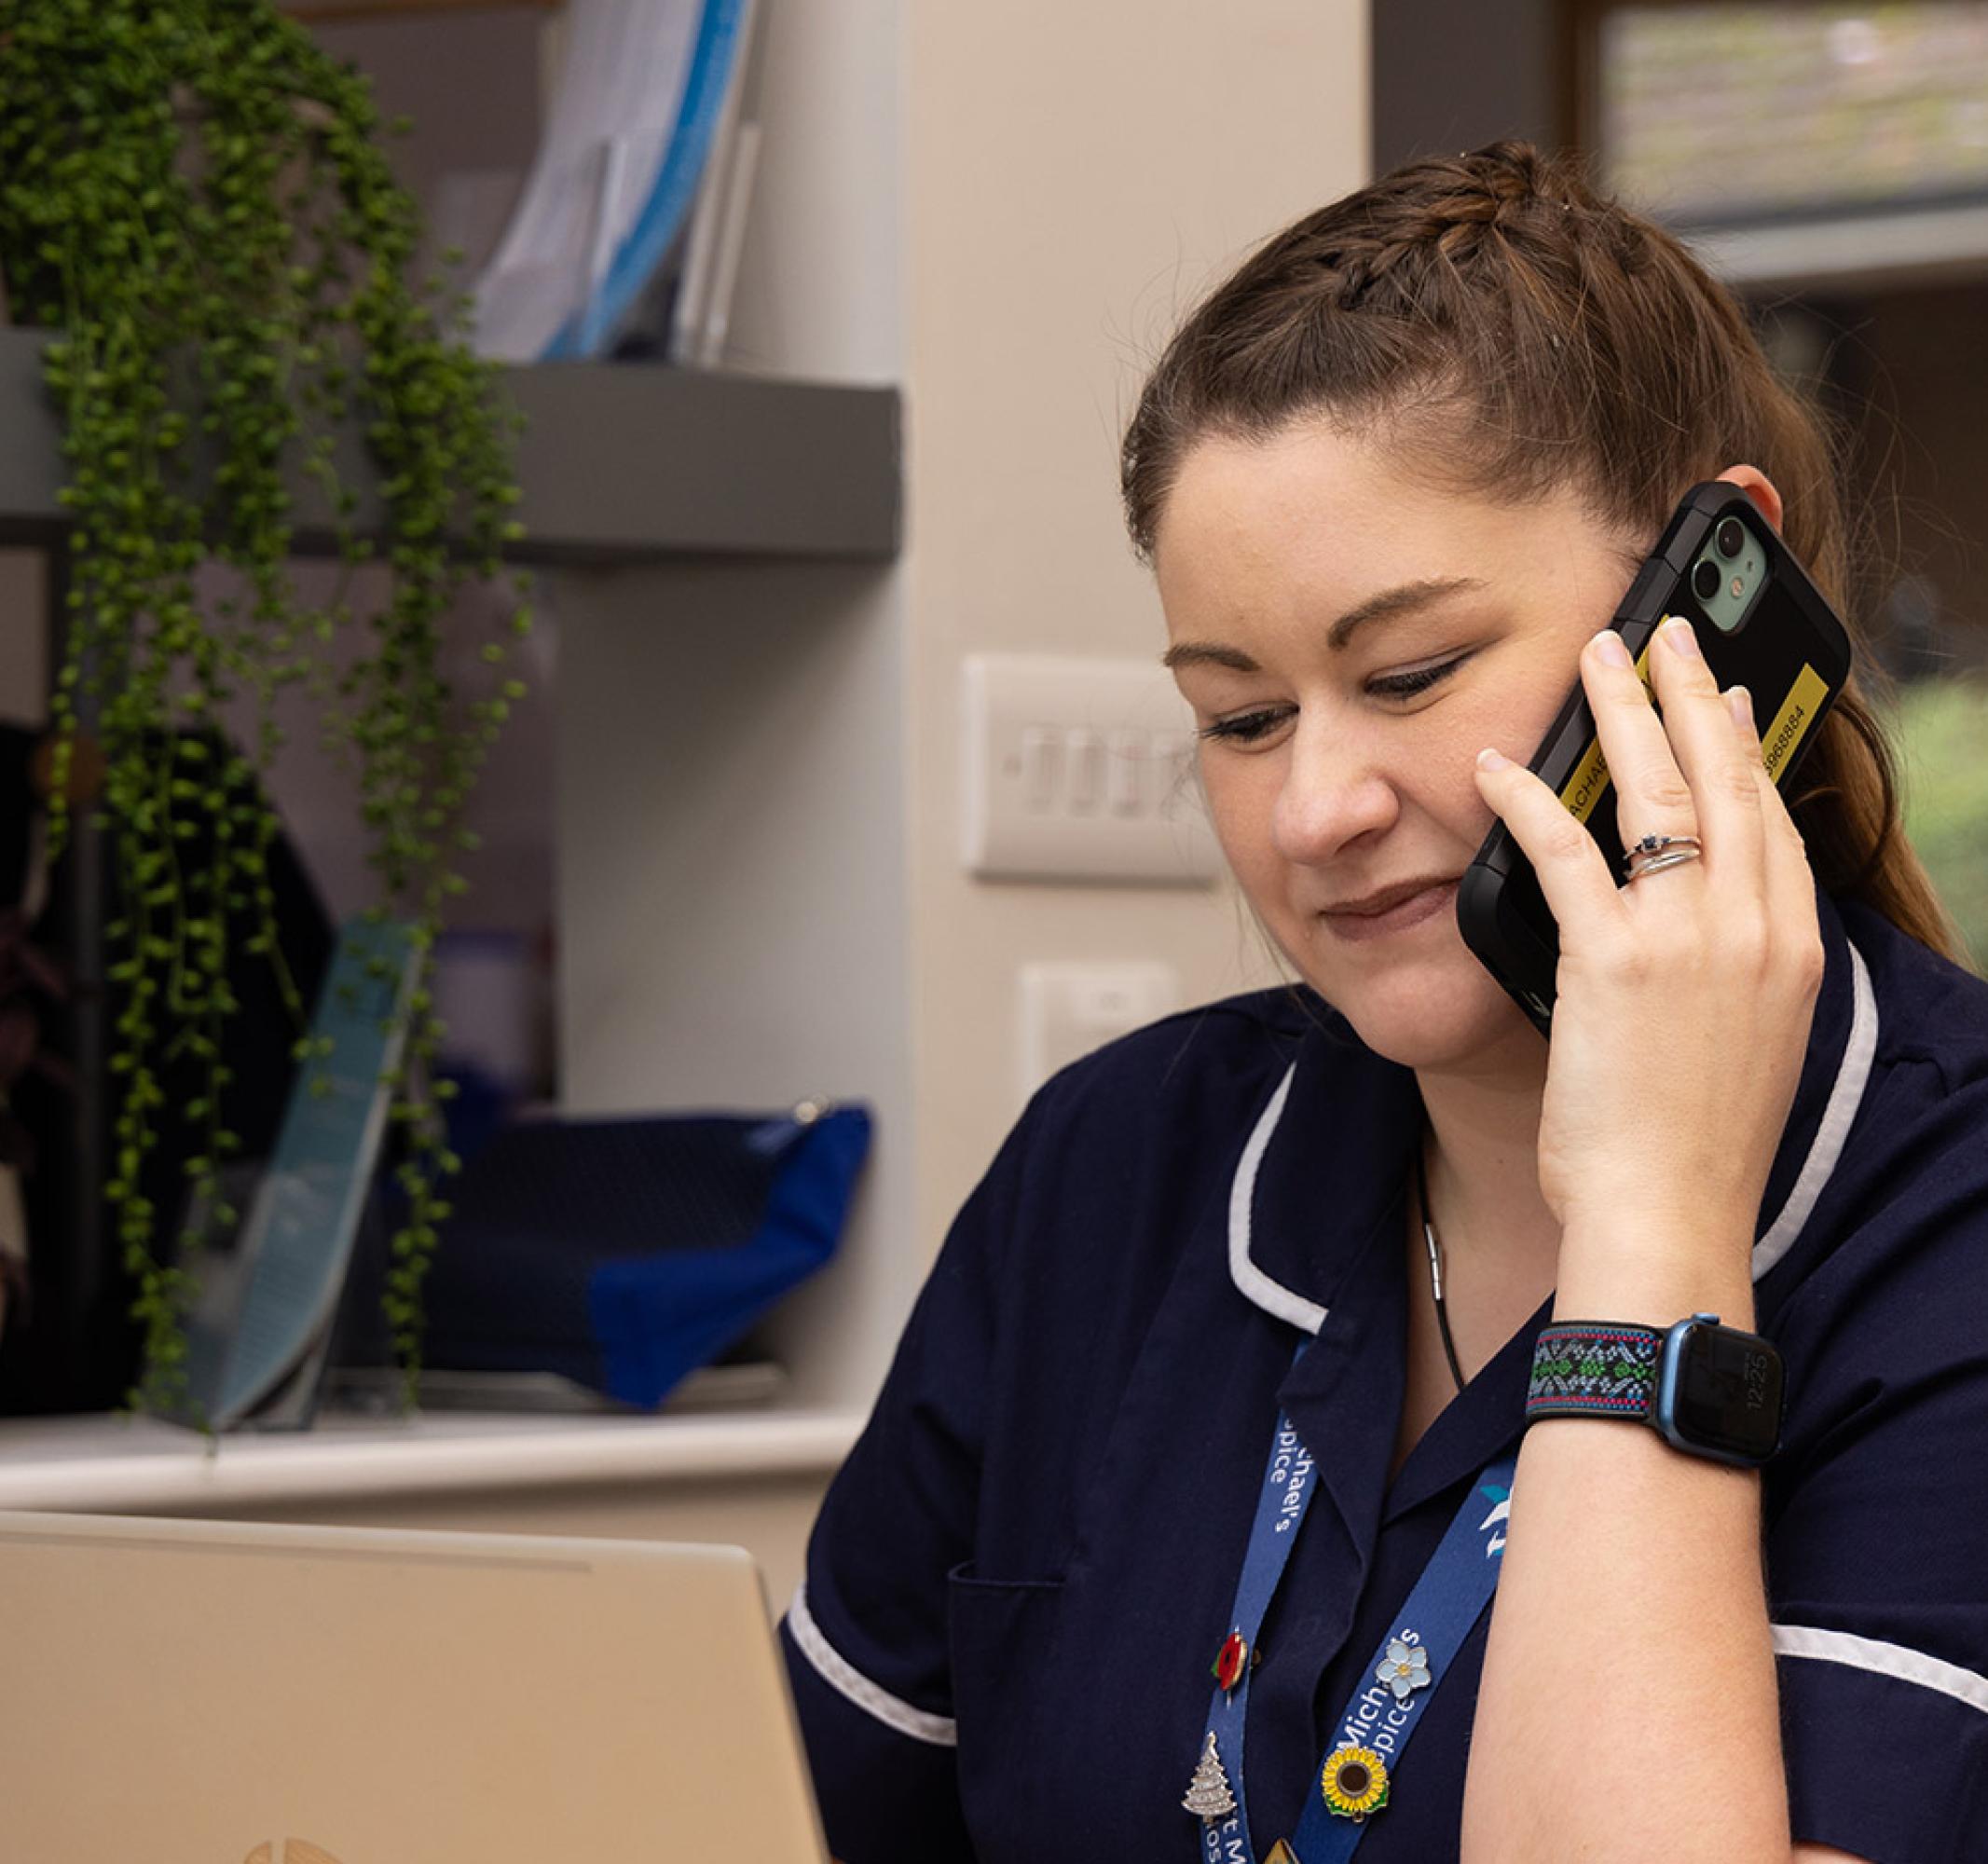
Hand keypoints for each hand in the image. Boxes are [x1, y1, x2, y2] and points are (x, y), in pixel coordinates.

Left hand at [1473, 616, 1823, 1249]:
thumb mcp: (1745, 1047)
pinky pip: (1564, 851)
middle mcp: (1750, 930)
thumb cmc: (1694, 1148)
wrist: (1670, 1214)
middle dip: (1693, 693)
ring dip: (1621, 712)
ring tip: (1597, 657)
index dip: (1749, 752)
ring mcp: (1686, 939)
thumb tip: (1699, 935)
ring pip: (1655, 792)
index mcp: (1789, 951)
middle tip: (1665, 635)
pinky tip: (1498, 765)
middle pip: (1725, 779)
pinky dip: (1527, 799)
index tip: (1729, 704)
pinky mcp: (1611, 959)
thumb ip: (1731, 976)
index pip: (1771, 822)